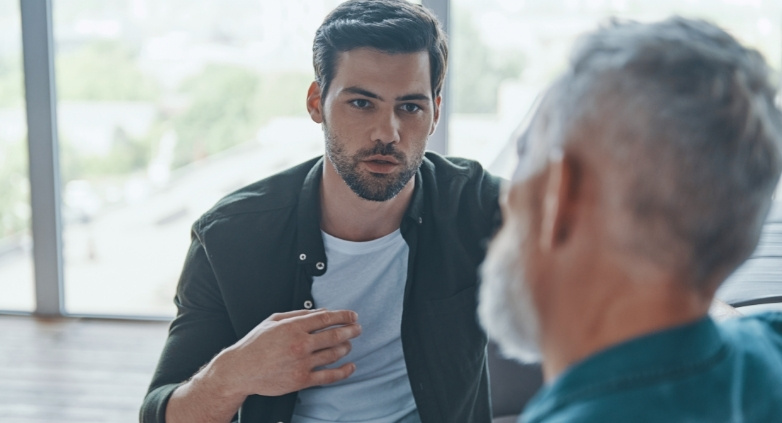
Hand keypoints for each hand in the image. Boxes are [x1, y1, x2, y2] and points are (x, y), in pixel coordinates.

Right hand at [219, 308, 361, 396]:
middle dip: (350, 330)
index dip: (343, 316)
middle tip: (357, 328)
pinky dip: (343, 372)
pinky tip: (350, 367)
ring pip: (333, 354)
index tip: (352, 316)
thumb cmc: (255, 344)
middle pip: (334, 335)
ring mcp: (302, 363)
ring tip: (349, 344)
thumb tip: (321, 312)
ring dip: (346, 348)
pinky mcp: (301, 380)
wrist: (241, 370)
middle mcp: (300, 344)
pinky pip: (328, 376)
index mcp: (293, 327)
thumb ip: (298, 315)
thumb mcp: (273, 321)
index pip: (326, 318)